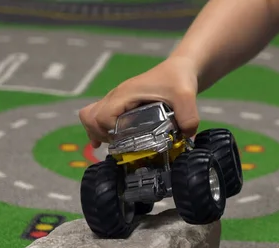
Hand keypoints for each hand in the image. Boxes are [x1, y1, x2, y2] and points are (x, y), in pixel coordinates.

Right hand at [78, 55, 200, 147]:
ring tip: (115, 145)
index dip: (111, 133)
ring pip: (91, 116)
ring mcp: (117, 99)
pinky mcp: (122, 103)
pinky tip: (105, 143)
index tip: (127, 142)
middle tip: (120, 146)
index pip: (102, 117)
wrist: (180, 69)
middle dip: (100, 135)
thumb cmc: (179, 79)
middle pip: (90, 117)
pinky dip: (99, 129)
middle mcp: (117, 96)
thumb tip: (185, 140)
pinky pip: (99, 116)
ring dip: (98, 133)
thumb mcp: (186, 97)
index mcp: (126, 94)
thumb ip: (188, 119)